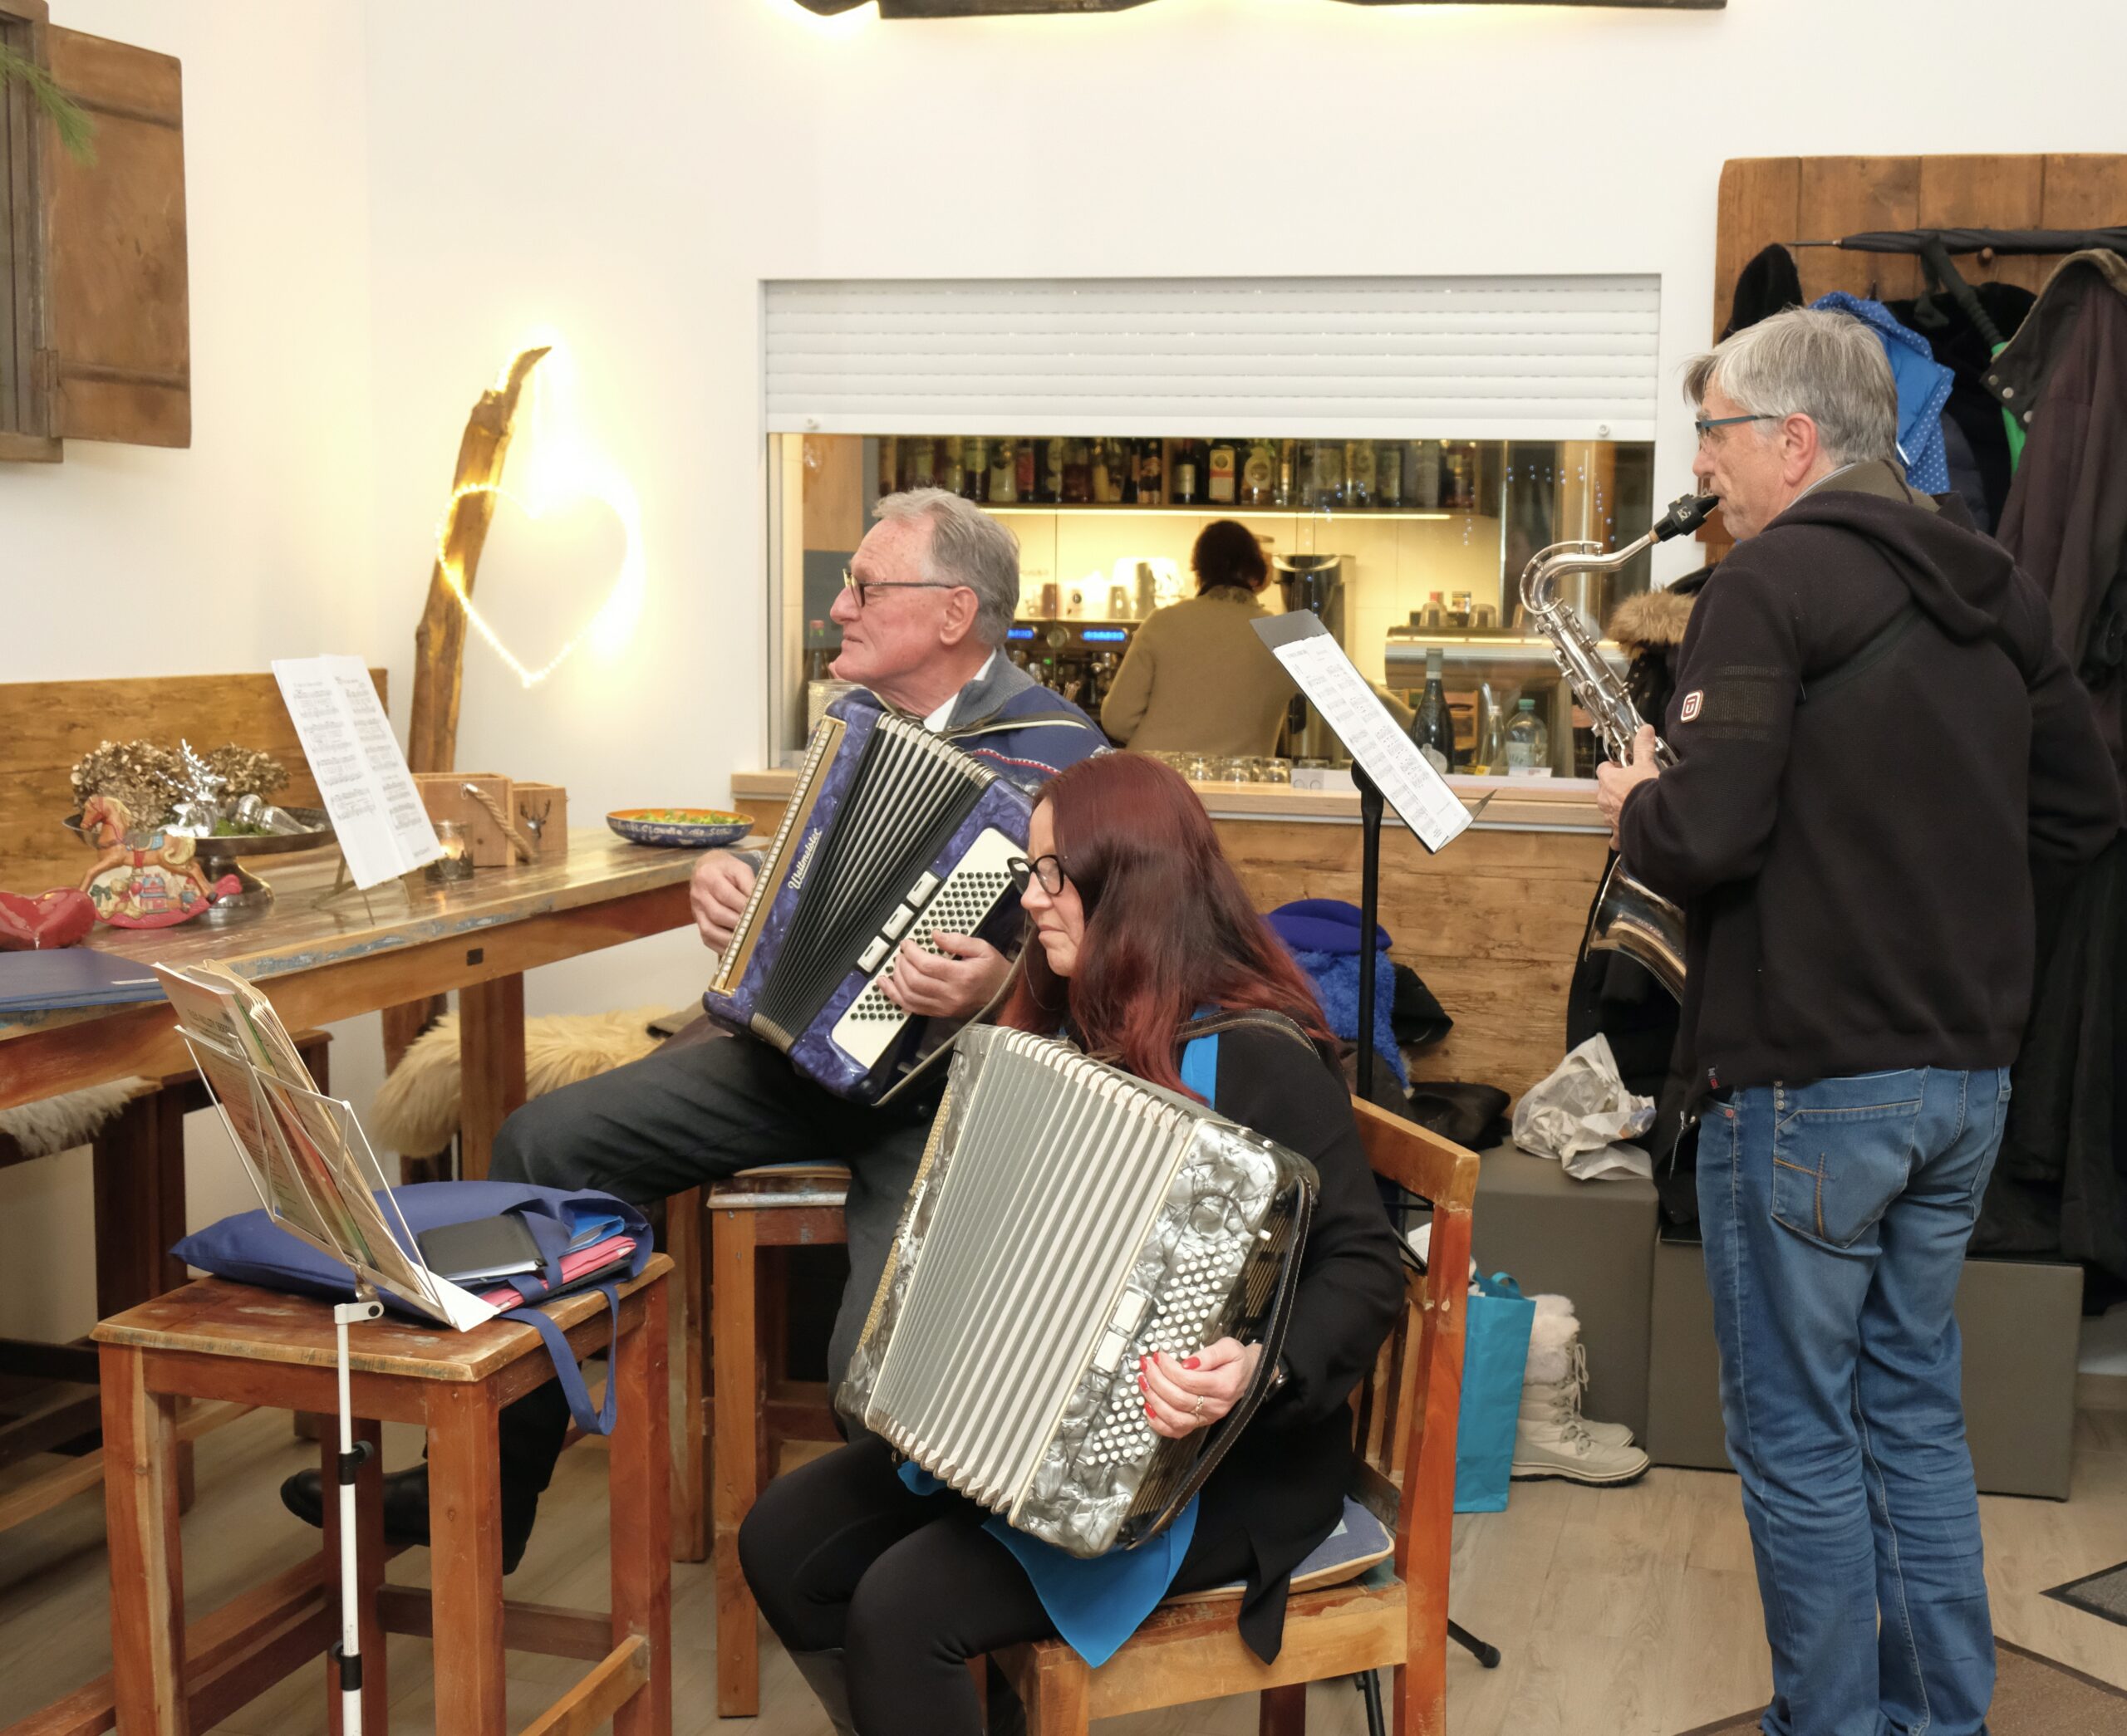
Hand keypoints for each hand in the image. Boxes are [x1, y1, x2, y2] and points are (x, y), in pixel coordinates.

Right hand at [691, 850, 755, 952]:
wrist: (706, 868)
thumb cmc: (727, 869)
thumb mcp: (741, 869)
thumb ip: (750, 885)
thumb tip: (760, 906)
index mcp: (708, 876)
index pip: (726, 895)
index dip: (743, 907)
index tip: (759, 914)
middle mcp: (698, 894)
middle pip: (717, 914)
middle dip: (738, 924)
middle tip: (756, 929)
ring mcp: (695, 910)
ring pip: (709, 930)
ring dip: (730, 939)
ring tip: (747, 941)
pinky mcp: (698, 922)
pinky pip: (707, 939)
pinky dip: (722, 946)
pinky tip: (737, 948)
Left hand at [878, 931, 1008, 1019]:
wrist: (1004, 996)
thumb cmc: (994, 972)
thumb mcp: (982, 948)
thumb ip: (958, 941)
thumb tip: (935, 935)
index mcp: (962, 976)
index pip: (927, 965)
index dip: (911, 953)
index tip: (907, 943)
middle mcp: (951, 995)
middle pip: (914, 981)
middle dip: (902, 964)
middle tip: (901, 953)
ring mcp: (944, 1007)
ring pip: (909, 996)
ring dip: (896, 980)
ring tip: (895, 966)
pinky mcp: (939, 1013)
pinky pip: (912, 1008)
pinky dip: (896, 997)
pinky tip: (888, 986)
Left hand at [1139, 1338, 1262, 1439]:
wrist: (1249, 1375)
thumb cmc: (1237, 1361)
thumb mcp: (1229, 1347)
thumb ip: (1209, 1354)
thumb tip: (1187, 1362)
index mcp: (1223, 1386)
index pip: (1189, 1381)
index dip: (1169, 1368)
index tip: (1158, 1356)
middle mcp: (1215, 1406)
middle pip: (1179, 1399)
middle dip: (1157, 1381)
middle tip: (1147, 1366)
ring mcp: (1207, 1417)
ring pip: (1175, 1418)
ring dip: (1154, 1400)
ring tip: (1144, 1382)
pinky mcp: (1199, 1423)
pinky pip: (1176, 1431)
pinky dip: (1158, 1423)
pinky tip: (1148, 1407)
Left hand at [1595, 725, 1662, 847]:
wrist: (1652, 818)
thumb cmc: (1646, 790)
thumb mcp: (1646, 764)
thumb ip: (1644, 747)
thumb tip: (1645, 729)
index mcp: (1608, 781)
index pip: (1603, 769)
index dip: (1612, 767)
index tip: (1623, 767)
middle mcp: (1604, 799)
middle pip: (1605, 790)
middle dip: (1616, 788)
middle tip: (1633, 786)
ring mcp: (1609, 817)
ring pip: (1610, 810)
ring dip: (1619, 808)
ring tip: (1636, 806)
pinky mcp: (1617, 833)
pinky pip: (1615, 835)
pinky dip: (1621, 833)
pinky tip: (1631, 831)